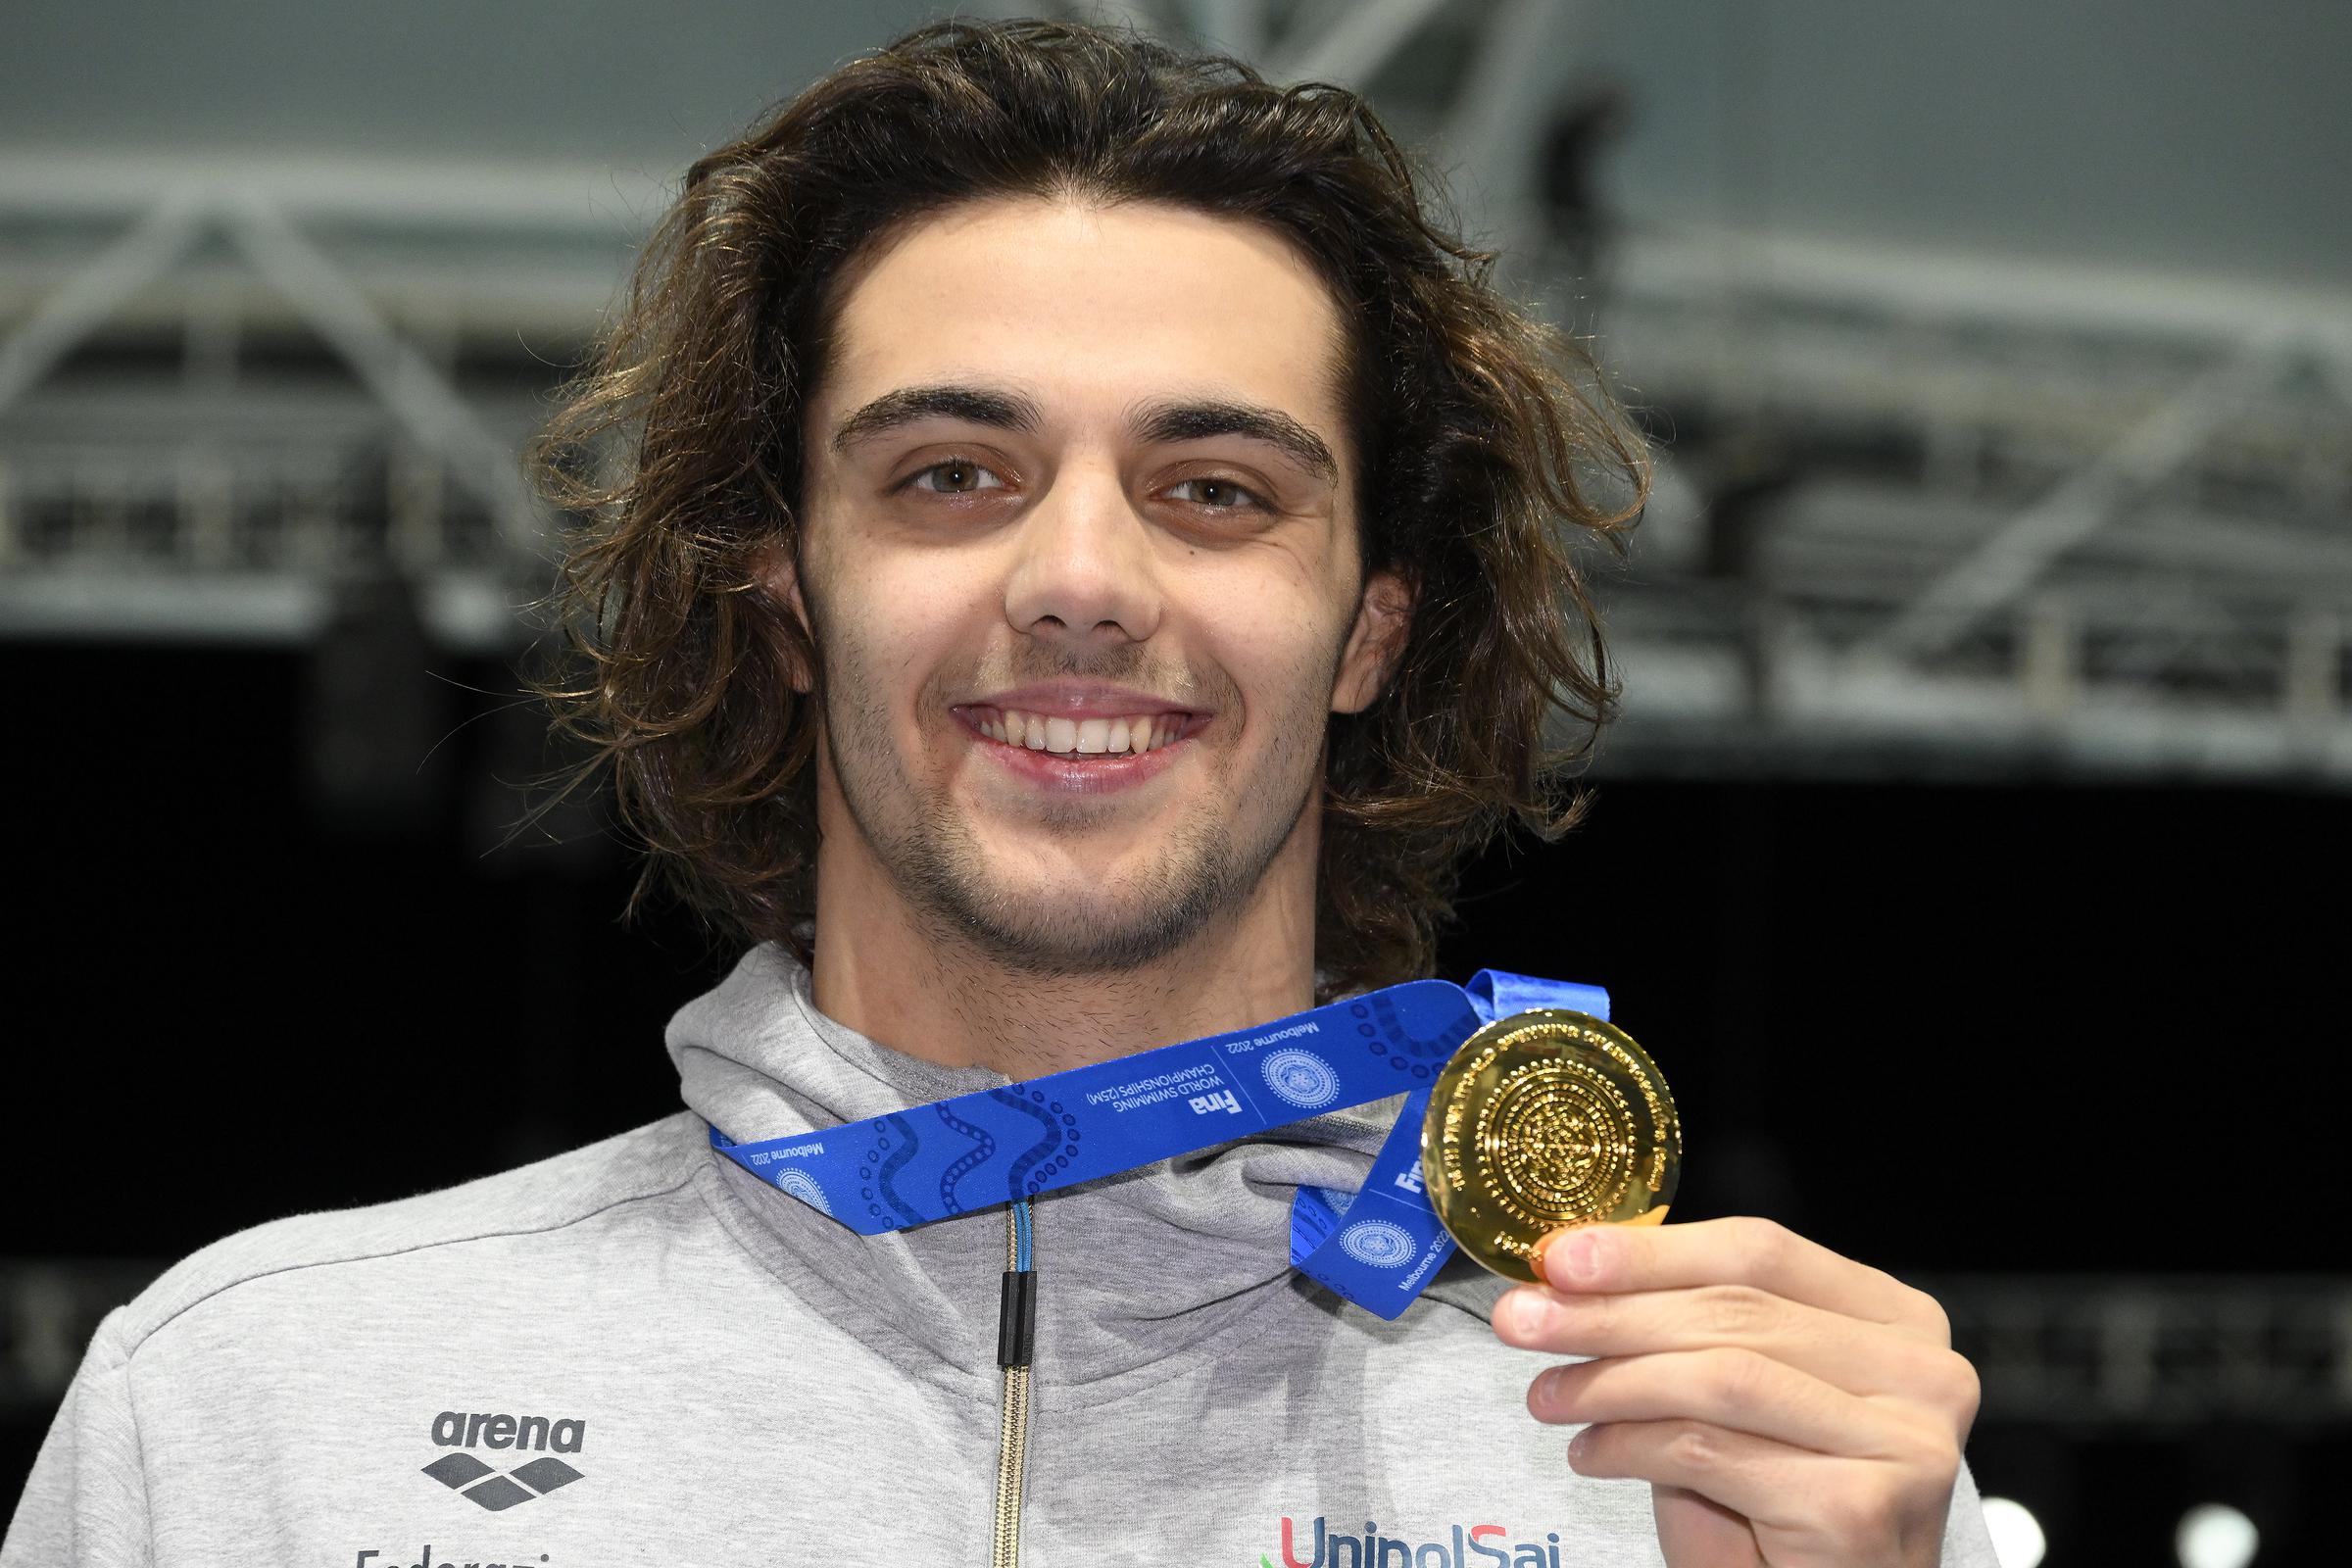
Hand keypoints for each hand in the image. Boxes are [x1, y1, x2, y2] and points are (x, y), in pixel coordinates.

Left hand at [1493, 1216, 1980, 1567]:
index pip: (1761, 1251)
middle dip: (1610, 1312)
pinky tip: (1591, 1454)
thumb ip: (1684, 1328)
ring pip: (1718, 1376)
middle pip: (1735, 1310)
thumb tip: (1571, 1267)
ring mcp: (1905, 1439)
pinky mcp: (1863, 1507)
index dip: (1651, 1249)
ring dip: (1610, 1380)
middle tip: (1521, 1318)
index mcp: (1896, 1318)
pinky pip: (1710, 1451)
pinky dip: (1631, 1446)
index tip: (1560, 1255)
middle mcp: (1922, 1370)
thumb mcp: (1731, 1399)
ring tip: (1546, 1395)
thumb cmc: (1778, 1511)